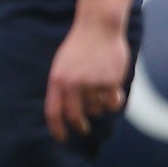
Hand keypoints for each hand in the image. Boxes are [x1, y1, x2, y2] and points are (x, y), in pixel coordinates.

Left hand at [45, 17, 130, 141]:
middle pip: (75, 117)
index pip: (53, 112)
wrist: (98, 27)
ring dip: (98, 107)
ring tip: (100, 91)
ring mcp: (91, 83)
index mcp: (57, 80)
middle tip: (83, 130)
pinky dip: (114, 102)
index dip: (57, 129)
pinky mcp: (110, 81)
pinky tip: (114, 93)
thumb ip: (62, 88)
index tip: (62, 138)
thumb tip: (65, 114)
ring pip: (96, 109)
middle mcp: (72, 84)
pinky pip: (112, 103)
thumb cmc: (80, 47)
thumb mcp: (62, 66)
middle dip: (80, 127)